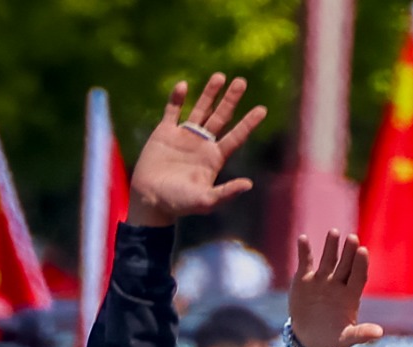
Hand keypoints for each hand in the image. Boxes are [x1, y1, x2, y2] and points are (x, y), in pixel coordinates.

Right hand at [128, 74, 266, 227]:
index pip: (236, 136)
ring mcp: (184, 136)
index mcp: (214, 158)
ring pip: (200, 109)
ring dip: (209, 93)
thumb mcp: (205, 200)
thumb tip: (249, 184)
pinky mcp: (164, 133)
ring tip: (220, 76)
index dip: (248, 123)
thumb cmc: (179, 203)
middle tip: (242, 81)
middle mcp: (202, 144)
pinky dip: (176, 98)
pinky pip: (172, 111)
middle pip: (221, 117)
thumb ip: (226, 193)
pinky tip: (183, 85)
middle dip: (231, 100)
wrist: (150, 200)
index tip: (262, 109)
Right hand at [288, 232, 386, 346]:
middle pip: (345, 264)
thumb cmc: (332, 337)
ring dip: (330, 246)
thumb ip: (361, 334)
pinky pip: (305, 262)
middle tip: (353, 238)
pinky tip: (303, 238)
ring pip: (328, 260)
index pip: (358, 276)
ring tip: (334, 232)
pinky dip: (304, 251)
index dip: (361, 264)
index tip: (363, 251)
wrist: (309, 336)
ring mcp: (322, 280)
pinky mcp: (305, 279)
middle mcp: (338, 284)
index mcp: (351, 295)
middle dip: (349, 252)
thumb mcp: (347, 338)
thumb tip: (380, 333)